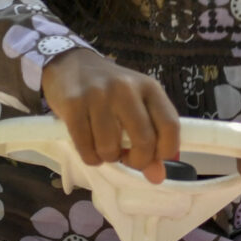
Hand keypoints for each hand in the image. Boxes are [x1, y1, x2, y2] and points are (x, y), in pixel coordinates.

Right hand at [41, 48, 178, 183]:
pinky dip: (90, 157)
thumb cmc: (109, 90)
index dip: (166, 151)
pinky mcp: (73, 104)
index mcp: (149, 87)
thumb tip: (157, 177)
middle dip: (137, 160)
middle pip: (144, 141)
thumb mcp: (135, 106)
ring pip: (111, 148)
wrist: (70, 64)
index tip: (155, 157)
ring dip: (109, 157)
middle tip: (128, 158)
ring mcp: (99, 95)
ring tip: (105, 146)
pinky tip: (89, 146)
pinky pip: (86, 149)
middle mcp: (126, 89)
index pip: (170, 125)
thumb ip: (151, 137)